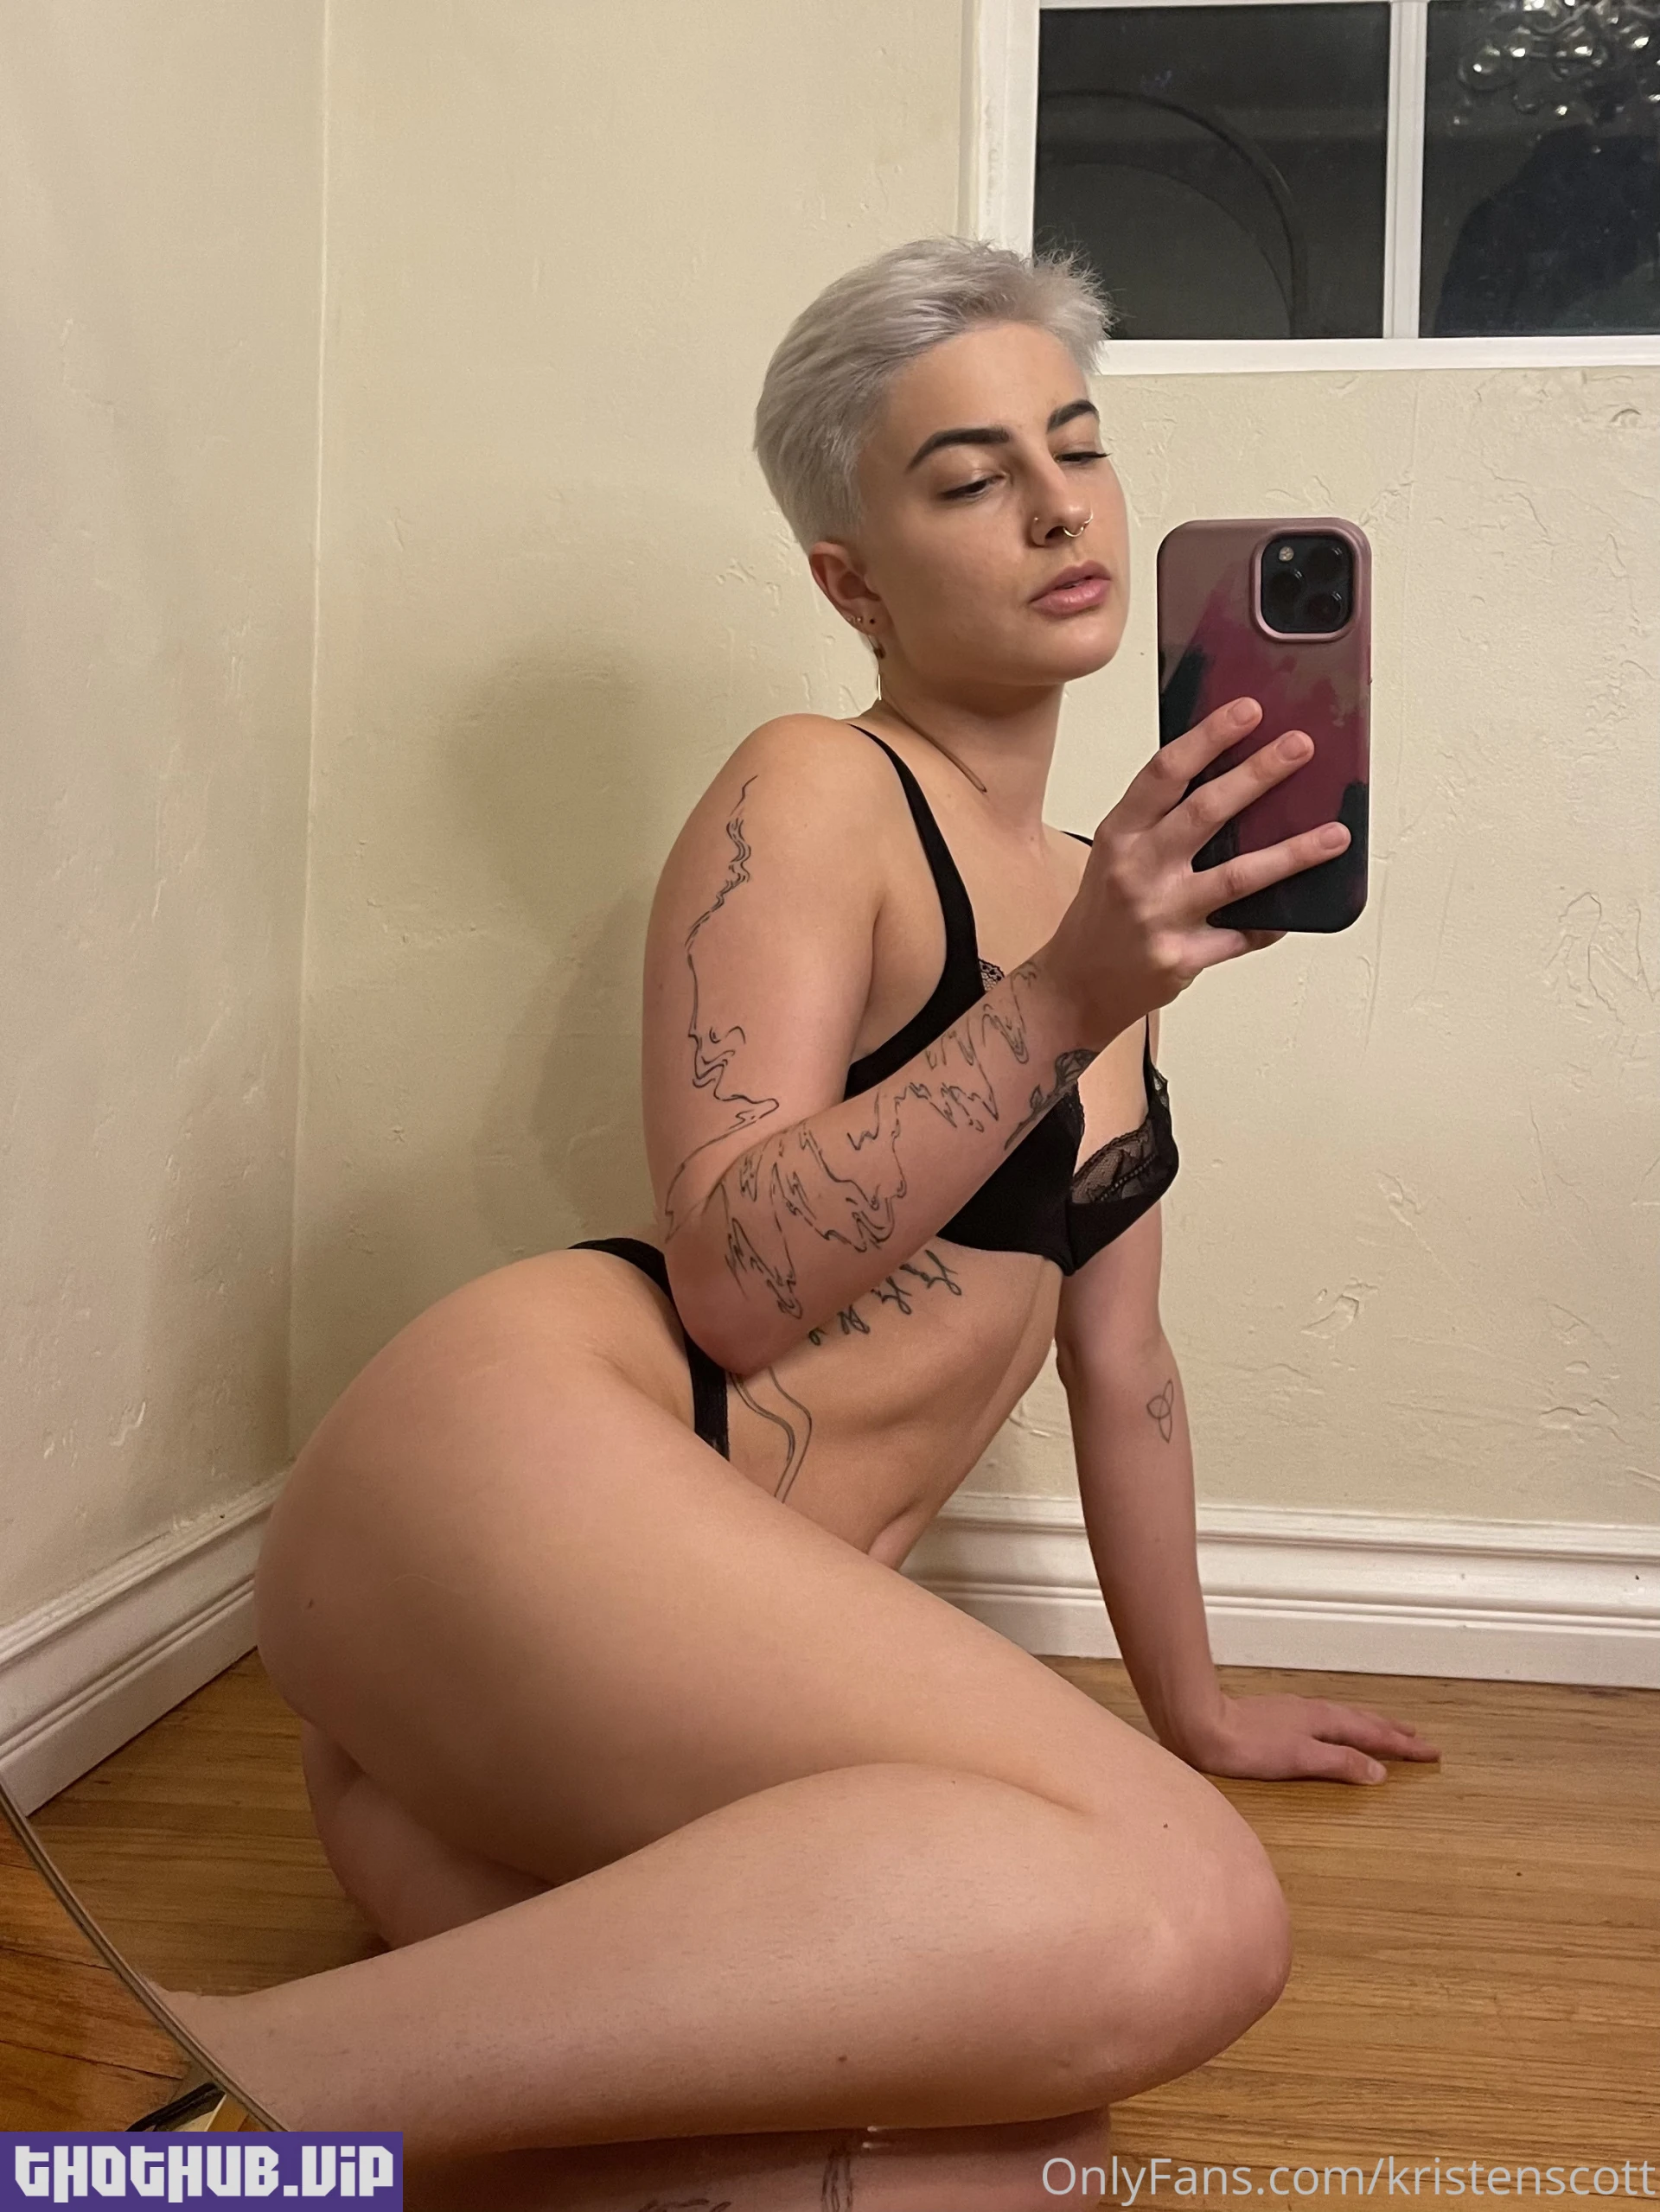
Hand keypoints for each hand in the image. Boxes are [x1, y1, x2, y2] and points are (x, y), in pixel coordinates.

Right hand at [1037, 695, 1349, 1048]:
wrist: (1078, 984)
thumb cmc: (1104, 912)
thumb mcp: (1117, 853)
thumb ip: (1162, 818)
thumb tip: (1234, 775)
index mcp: (1120, 834)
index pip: (1165, 773)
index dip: (1209, 738)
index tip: (1249, 711)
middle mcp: (1137, 870)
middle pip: (1205, 812)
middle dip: (1258, 774)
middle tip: (1300, 747)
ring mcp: (1161, 916)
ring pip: (1237, 877)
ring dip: (1292, 853)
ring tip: (1334, 835)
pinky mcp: (1182, 957)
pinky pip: (1243, 934)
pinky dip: (1273, 921)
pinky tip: (1300, 906)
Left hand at [1168, 1690, 1441, 1784]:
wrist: (1202, 1726)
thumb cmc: (1247, 1746)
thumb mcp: (1300, 1758)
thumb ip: (1340, 1762)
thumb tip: (1379, 1771)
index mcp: (1324, 1722)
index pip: (1373, 1735)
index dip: (1403, 1745)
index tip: (1431, 1752)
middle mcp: (1314, 1713)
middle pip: (1363, 1720)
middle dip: (1394, 1731)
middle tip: (1420, 1739)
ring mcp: (1296, 1713)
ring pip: (1345, 1717)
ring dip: (1371, 1724)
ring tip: (1388, 1730)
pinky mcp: (1279, 1718)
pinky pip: (1327, 1719)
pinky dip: (1345, 1725)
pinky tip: (1335, 1730)